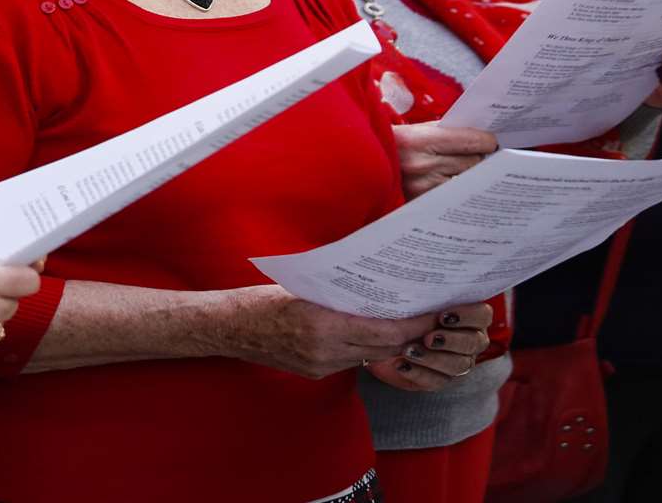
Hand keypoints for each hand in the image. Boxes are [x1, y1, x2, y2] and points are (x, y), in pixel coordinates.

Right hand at [212, 285, 437, 379]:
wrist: (229, 327)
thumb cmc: (263, 298)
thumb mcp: (304, 288)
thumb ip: (341, 294)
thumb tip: (380, 289)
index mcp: (322, 324)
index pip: (385, 331)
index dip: (414, 324)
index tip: (432, 312)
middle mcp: (325, 350)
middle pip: (384, 347)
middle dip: (410, 334)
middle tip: (430, 317)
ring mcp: (321, 365)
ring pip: (370, 355)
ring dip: (390, 342)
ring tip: (406, 323)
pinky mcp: (316, 372)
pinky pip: (352, 359)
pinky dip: (365, 346)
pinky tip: (371, 333)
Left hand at [366, 302, 493, 391]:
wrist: (386, 336)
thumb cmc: (404, 309)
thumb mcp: (412, 298)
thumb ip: (422, 293)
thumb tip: (415, 274)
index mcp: (469, 316)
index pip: (483, 315)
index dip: (468, 316)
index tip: (443, 316)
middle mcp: (470, 339)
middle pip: (474, 342)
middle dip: (451, 340)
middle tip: (428, 338)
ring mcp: (458, 361)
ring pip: (458, 365)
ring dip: (432, 359)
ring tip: (408, 351)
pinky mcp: (441, 378)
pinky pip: (437, 381)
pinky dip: (418, 373)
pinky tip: (401, 365)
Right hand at [394, 124, 496, 197]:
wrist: (358, 169)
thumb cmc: (390, 147)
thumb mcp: (412, 132)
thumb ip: (443, 132)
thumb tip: (479, 138)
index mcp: (417, 141)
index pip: (470, 141)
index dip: (486, 141)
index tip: (491, 142)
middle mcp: (421, 166)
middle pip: (472, 163)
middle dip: (476, 158)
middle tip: (475, 155)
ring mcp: (422, 188)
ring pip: (465, 181)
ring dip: (466, 176)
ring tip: (460, 170)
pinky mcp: (421, 205)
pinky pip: (452, 196)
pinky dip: (455, 190)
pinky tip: (451, 184)